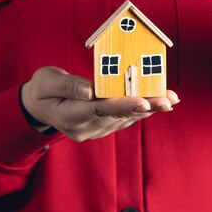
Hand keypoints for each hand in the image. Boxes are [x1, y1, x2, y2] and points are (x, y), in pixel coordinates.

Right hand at [21, 66, 179, 141]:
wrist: (40, 107)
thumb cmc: (43, 89)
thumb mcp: (46, 81)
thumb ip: (67, 85)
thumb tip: (90, 89)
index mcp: (69, 116)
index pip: (98, 110)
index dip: (122, 105)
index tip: (142, 102)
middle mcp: (84, 128)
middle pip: (118, 115)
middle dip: (145, 106)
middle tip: (168, 100)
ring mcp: (94, 131)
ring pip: (125, 118)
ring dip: (149, 108)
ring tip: (171, 98)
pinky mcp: (102, 128)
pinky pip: (125, 119)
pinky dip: (143, 110)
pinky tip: (160, 101)